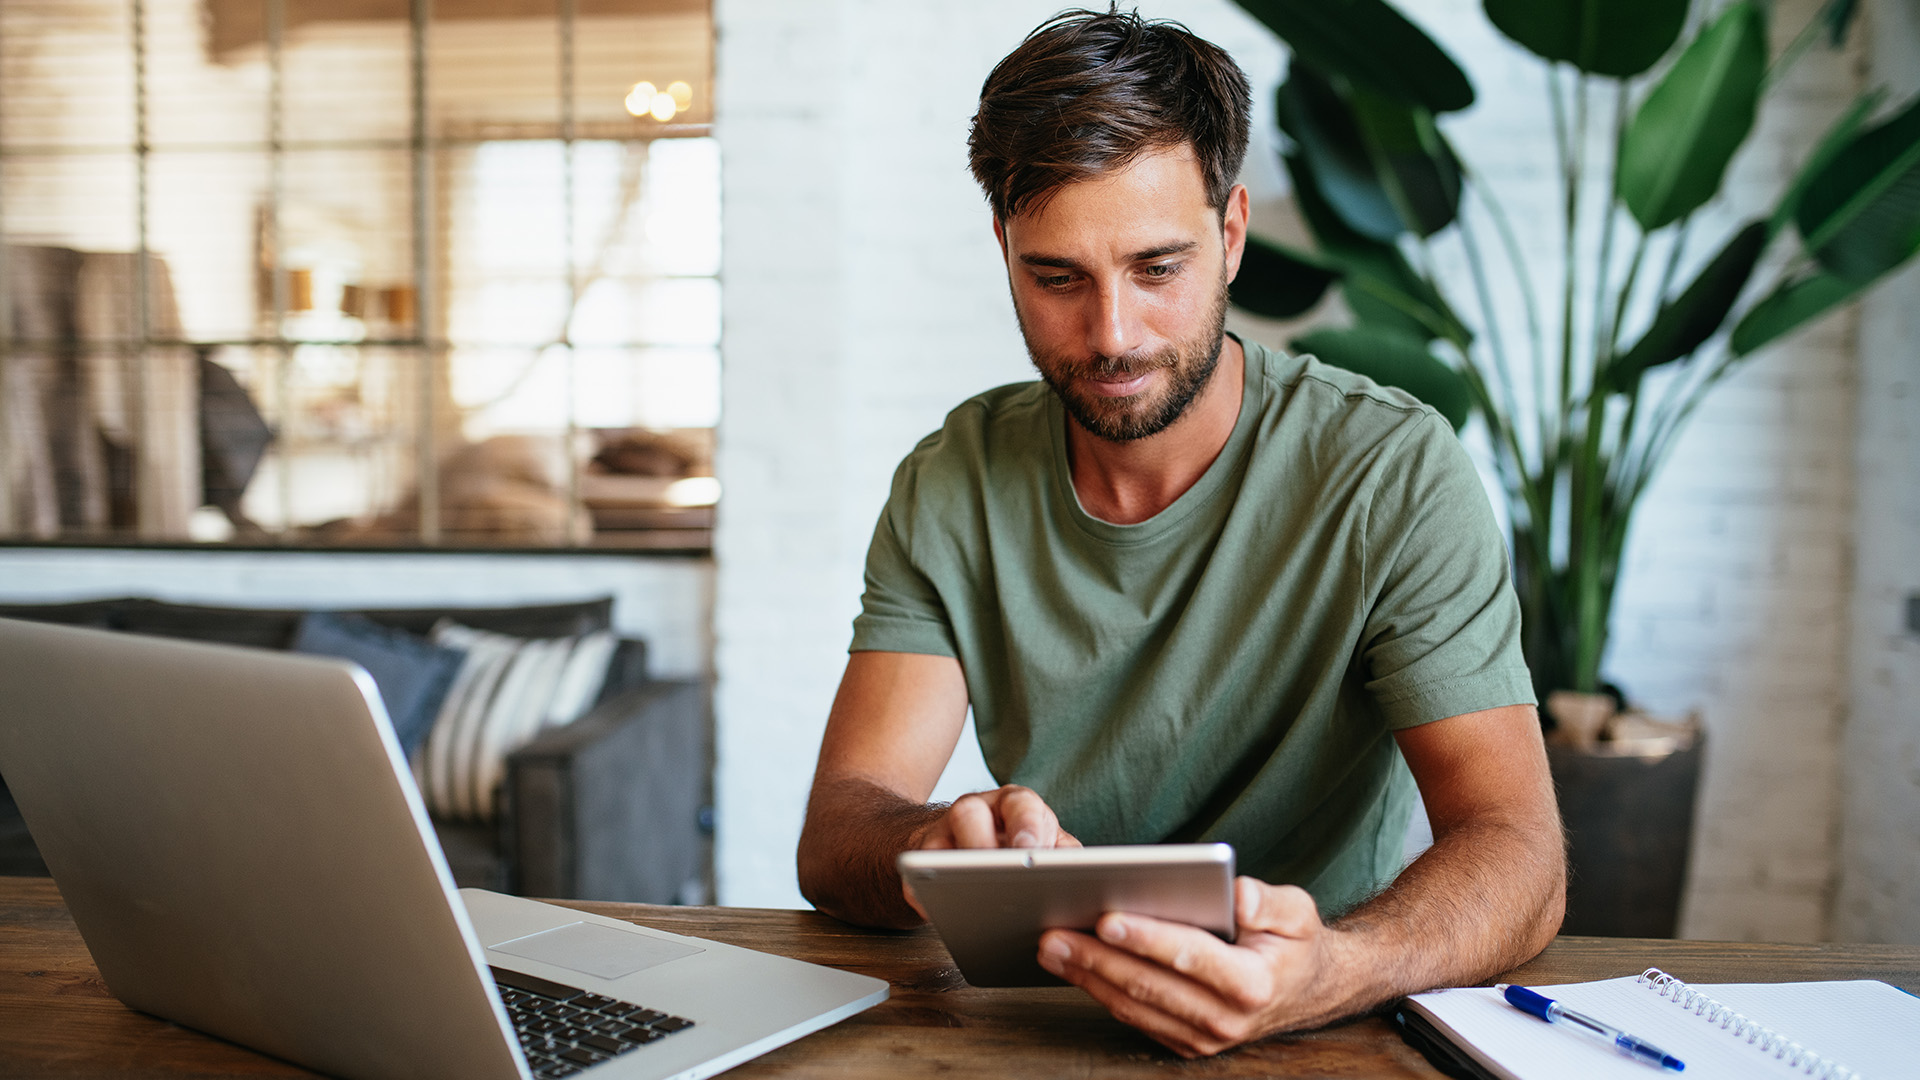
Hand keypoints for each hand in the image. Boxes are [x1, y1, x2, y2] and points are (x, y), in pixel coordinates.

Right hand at [902, 785, 1080, 917]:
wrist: (967, 849)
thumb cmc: (1016, 849)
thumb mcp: (1048, 845)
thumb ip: (1064, 856)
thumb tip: (1086, 883)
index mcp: (1014, 805)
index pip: (1021, 804)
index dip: (1026, 826)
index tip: (1031, 851)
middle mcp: (976, 812)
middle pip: (969, 814)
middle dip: (983, 845)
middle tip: (998, 874)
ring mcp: (943, 834)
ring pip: (936, 843)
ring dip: (952, 871)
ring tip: (970, 898)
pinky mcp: (920, 861)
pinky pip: (915, 880)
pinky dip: (925, 898)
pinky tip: (941, 913)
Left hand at [1035, 876, 1343, 1056]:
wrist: (1305, 990)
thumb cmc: (1292, 942)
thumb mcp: (1296, 912)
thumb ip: (1268, 902)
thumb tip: (1237, 895)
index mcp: (1252, 984)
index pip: (1189, 957)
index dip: (1146, 938)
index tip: (1107, 918)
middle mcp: (1224, 1019)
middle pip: (1149, 985)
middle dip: (1097, 958)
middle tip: (1055, 933)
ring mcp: (1202, 1038)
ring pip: (1133, 1006)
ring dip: (1087, 977)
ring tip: (1051, 947)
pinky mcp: (1184, 1043)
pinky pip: (1134, 1017)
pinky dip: (1100, 991)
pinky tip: (1074, 966)